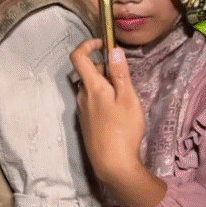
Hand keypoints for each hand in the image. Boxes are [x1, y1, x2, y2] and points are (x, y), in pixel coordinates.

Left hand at [69, 40, 145, 183]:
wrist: (112, 163)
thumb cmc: (123, 129)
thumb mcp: (128, 99)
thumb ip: (120, 74)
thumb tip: (113, 50)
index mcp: (91, 87)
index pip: (78, 57)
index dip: (87, 45)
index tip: (102, 43)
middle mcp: (81, 96)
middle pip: (87, 73)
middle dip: (103, 68)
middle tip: (124, 77)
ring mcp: (82, 110)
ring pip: (90, 88)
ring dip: (104, 84)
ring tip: (124, 96)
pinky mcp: (85, 122)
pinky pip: (91, 102)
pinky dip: (102, 98)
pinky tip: (117, 112)